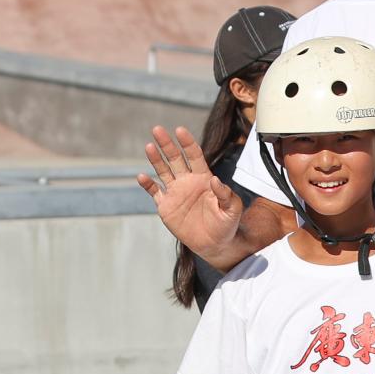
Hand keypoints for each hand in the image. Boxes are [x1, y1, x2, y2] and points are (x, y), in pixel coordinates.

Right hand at [138, 126, 243, 255]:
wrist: (216, 244)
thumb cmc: (227, 224)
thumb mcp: (232, 209)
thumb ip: (225, 194)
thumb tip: (214, 179)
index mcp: (204, 178)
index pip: (194, 156)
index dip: (187, 143)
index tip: (180, 130)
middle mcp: (188, 181)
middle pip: (175, 158)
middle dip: (167, 144)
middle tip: (157, 129)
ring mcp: (175, 193)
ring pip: (163, 171)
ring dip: (155, 159)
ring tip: (149, 146)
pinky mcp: (166, 206)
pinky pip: (155, 192)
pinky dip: (148, 185)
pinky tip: (141, 176)